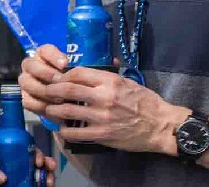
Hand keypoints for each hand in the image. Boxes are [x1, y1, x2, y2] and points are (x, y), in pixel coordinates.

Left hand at [0, 148, 56, 184]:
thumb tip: (3, 177)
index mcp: (11, 161)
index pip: (27, 152)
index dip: (36, 153)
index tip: (38, 159)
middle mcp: (21, 170)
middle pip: (39, 163)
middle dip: (47, 162)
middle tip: (48, 166)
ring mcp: (26, 180)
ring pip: (44, 175)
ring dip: (50, 174)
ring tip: (49, 179)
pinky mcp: (29, 186)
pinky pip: (42, 185)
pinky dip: (47, 184)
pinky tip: (48, 185)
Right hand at [18, 45, 66, 121]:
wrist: (70, 103)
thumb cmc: (73, 86)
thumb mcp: (77, 76)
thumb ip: (73, 71)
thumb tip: (69, 70)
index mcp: (43, 56)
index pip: (45, 50)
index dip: (53, 56)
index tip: (65, 64)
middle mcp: (31, 66)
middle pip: (30, 65)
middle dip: (45, 73)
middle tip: (60, 82)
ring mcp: (26, 82)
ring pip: (26, 82)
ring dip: (42, 90)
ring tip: (59, 98)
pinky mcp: (26, 98)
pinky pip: (27, 100)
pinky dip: (41, 105)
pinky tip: (54, 108)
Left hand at [41, 65, 183, 153]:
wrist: (162, 126)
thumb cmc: (145, 102)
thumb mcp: (126, 82)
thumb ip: (105, 78)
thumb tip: (83, 73)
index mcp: (110, 82)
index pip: (77, 73)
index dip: (62, 75)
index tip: (56, 79)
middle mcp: (104, 97)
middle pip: (66, 90)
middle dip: (51, 90)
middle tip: (46, 92)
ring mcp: (102, 117)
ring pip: (66, 111)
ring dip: (53, 110)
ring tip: (49, 110)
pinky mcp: (102, 135)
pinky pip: (76, 133)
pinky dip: (64, 130)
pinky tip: (62, 128)